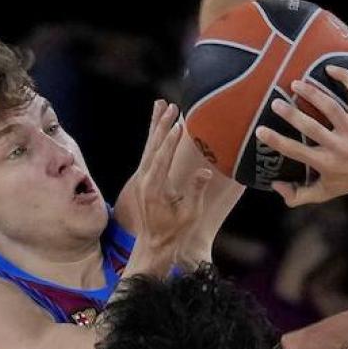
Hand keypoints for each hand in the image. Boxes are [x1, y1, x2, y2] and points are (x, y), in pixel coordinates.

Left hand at [129, 100, 211, 251]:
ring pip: (148, 146)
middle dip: (162, 125)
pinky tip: (157, 124)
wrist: (155, 243)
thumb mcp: (189, 214)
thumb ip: (196, 191)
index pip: (162, 159)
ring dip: (155, 125)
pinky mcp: (144, 178)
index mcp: (153, 188)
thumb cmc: (175, 231)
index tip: (180, 124)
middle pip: (152, 147)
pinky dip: (153, 137)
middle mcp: (144, 180)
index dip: (171, 141)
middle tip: (171, 106)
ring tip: (161, 105)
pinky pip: (148, 152)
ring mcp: (142, 178)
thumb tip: (206, 171)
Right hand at [256, 66, 347, 206]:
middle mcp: (339, 146)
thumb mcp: (324, 194)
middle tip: (274, 102)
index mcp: (325, 163)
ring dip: (312, 93)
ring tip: (295, 83)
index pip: (296, 152)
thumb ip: (297, 196)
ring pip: (332, 107)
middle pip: (311, 127)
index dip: (276, 141)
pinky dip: (346, 77)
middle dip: (291, 114)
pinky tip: (329, 68)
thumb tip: (274, 185)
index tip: (259, 131)